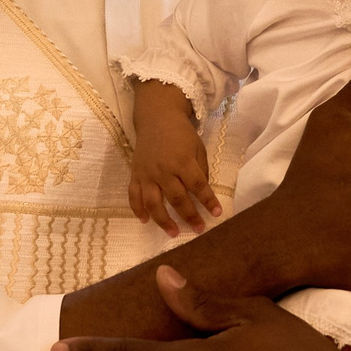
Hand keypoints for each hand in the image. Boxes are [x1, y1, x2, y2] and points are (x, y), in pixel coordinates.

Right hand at [129, 82, 220, 237]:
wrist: (156, 118)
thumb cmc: (181, 133)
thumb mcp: (197, 148)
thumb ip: (200, 170)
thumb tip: (201, 192)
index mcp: (182, 161)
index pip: (198, 185)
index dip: (208, 201)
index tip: (216, 214)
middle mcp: (164, 170)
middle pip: (177, 198)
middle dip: (189, 216)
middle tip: (198, 229)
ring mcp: (147, 173)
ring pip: (153, 202)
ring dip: (163, 220)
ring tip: (173, 233)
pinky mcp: (135, 174)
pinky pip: (134, 195)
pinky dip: (137, 209)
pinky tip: (144, 220)